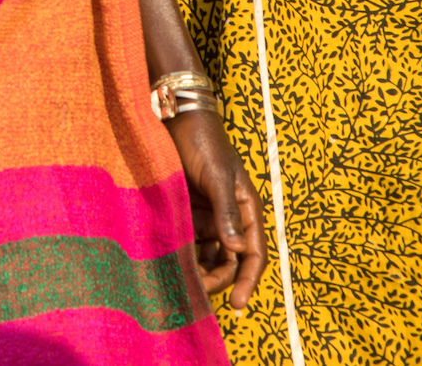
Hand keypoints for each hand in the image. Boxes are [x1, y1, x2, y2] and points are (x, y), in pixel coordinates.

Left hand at [168, 111, 263, 310]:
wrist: (176, 118)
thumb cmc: (204, 142)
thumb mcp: (219, 176)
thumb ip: (227, 211)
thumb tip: (236, 248)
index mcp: (246, 210)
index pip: (253, 253)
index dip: (247, 280)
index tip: (237, 304)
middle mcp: (228, 218)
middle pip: (228, 261)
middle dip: (217, 279)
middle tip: (196, 294)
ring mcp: (206, 216)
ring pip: (206, 254)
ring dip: (198, 270)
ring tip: (179, 283)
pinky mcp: (185, 212)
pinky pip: (186, 240)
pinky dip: (181, 254)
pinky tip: (167, 264)